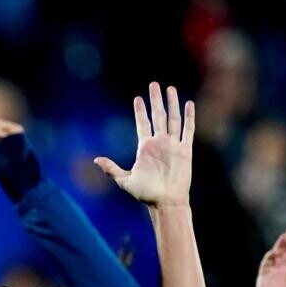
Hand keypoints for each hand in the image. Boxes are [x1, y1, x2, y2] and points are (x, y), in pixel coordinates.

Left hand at [96, 83, 193, 209]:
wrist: (165, 202)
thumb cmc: (146, 194)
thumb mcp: (125, 180)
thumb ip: (111, 169)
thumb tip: (95, 160)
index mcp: (145, 147)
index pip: (142, 123)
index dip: (140, 111)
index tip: (137, 98)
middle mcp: (159, 143)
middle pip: (158, 116)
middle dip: (155, 100)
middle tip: (154, 84)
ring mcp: (173, 145)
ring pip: (173, 119)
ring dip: (171, 103)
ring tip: (170, 88)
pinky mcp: (185, 150)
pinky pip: (188, 130)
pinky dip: (189, 117)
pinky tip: (188, 103)